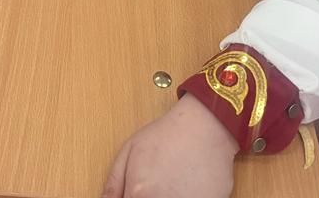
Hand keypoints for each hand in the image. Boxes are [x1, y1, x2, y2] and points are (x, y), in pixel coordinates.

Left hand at [103, 96, 237, 197]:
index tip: (136, 194)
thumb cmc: (167, 134)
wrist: (205, 127)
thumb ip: (114, 183)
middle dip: (148, 197)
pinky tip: (186, 187)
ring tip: (172, 184)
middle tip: (154, 185)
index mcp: (139, 195)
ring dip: (168, 197)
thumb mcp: (130, 150)